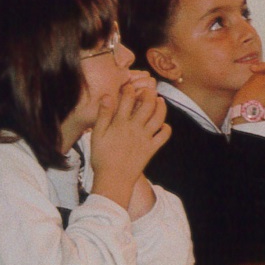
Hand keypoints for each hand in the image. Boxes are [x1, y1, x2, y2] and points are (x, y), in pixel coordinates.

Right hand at [88, 75, 170, 205]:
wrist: (113, 179)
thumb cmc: (101, 158)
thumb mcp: (97, 135)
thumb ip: (103, 115)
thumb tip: (108, 96)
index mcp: (120, 123)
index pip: (127, 100)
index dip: (130, 90)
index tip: (130, 86)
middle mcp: (135, 128)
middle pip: (147, 105)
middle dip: (149, 94)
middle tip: (149, 90)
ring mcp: (145, 138)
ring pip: (158, 117)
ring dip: (161, 107)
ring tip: (160, 101)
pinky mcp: (152, 148)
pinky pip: (164, 136)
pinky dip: (166, 128)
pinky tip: (164, 125)